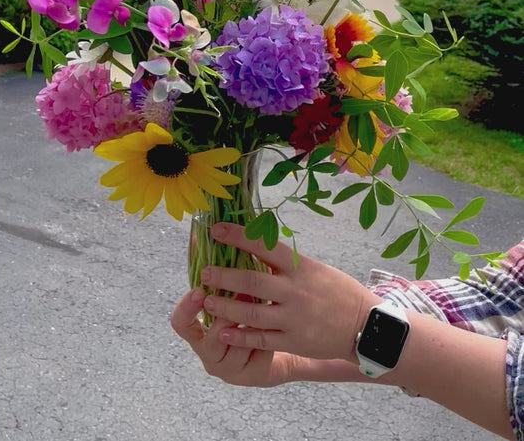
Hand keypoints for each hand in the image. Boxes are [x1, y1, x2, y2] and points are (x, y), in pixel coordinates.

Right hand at [170, 287, 304, 386]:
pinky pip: (258, 353)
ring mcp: (229, 368)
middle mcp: (209, 353)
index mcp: (197, 333)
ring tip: (263, 300)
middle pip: (210, 339)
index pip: (180, 323)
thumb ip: (219, 276)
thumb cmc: (245, 315)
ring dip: (249, 322)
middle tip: (241, 292)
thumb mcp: (228, 298)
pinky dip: (266, 333)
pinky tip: (276, 317)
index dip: (187, 308)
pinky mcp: (252, 374)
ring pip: (237, 347)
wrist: (275, 348)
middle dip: (226, 314)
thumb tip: (206, 237)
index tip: (200, 290)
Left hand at [197, 222, 380, 360]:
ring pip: (251, 313)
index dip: (238, 236)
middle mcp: (295, 291)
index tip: (216, 229)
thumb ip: (286, 262)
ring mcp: (294, 318)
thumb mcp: (315, 268)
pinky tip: (224, 333)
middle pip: (252, 281)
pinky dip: (240, 336)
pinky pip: (261, 339)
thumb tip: (254, 246)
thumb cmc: (337, 291)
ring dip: (226, 307)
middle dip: (224, 277)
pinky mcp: (294, 341)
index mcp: (300, 267)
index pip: (264, 246)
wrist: (366, 326)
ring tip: (207, 302)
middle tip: (205, 273)